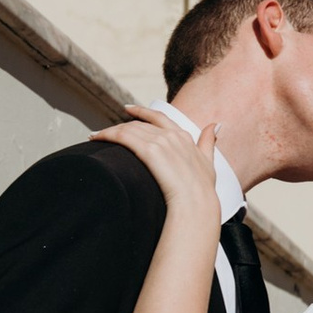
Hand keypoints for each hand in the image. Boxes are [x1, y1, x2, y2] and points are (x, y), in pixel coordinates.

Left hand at [96, 108, 222, 235]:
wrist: (196, 203)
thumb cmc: (202, 189)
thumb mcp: (209, 161)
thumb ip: (208, 142)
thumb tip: (216, 125)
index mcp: (184, 136)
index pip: (159, 117)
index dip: (142, 111)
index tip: (128, 109)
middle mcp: (171, 135)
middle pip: (139, 124)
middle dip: (121, 126)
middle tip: (105, 132)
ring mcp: (160, 141)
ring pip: (128, 129)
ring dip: (109, 131)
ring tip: (96, 137)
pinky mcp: (149, 150)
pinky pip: (122, 136)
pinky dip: (106, 134)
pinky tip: (95, 138)